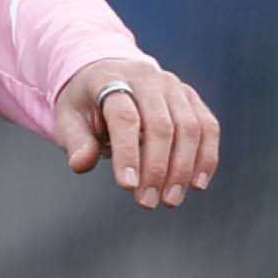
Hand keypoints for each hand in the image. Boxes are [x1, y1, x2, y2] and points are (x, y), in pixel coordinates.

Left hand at [54, 58, 218, 211]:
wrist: (110, 75)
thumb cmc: (87, 104)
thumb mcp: (69, 118)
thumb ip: (76, 141)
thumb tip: (81, 164)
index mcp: (111, 78)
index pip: (124, 117)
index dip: (127, 153)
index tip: (127, 187)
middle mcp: (148, 78)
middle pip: (161, 125)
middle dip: (157, 169)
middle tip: (147, 203)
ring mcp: (174, 86)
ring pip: (189, 128)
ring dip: (183, 169)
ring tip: (170, 200)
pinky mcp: (192, 98)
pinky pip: (208, 127)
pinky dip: (206, 157)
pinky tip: (197, 185)